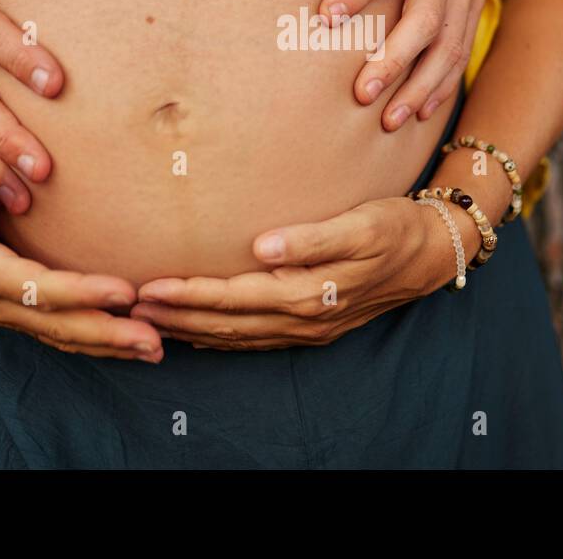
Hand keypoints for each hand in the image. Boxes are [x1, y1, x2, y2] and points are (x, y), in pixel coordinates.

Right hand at [0, 155, 162, 361]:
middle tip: (155, 341)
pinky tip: (130, 341)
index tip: (125, 291)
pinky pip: (60, 331)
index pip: (38, 289)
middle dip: (107, 335)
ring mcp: (5, 310)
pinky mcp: (16, 310)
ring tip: (156, 349)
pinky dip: (96, 339)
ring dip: (109, 345)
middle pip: (57, 325)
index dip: (82, 292)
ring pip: (62, 336)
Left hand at [131, 198, 456, 349]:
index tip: (149, 287)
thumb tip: (262, 247)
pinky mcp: (313, 325)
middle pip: (227, 323)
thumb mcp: (361, 224)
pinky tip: (200, 335)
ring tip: (150, 322)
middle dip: (177, 317)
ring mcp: (308, 327)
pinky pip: (256, 339)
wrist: (433, 252)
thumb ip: (311, 237)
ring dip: (192, 331)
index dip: (189, 294)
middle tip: (129, 309)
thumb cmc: (395, 227)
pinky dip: (223, 339)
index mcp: (310, 292)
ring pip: (237, 336)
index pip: (234, 296)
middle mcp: (304, 318)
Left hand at [280, 0, 492, 130]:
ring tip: (388, 120)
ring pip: (448, 45)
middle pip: (425, 16)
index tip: (327, 15)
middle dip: (395, 58)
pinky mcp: (471, 5)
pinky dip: (442, 85)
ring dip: (421, 86)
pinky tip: (418, 115)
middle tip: (361, 92)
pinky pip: (461, 51)